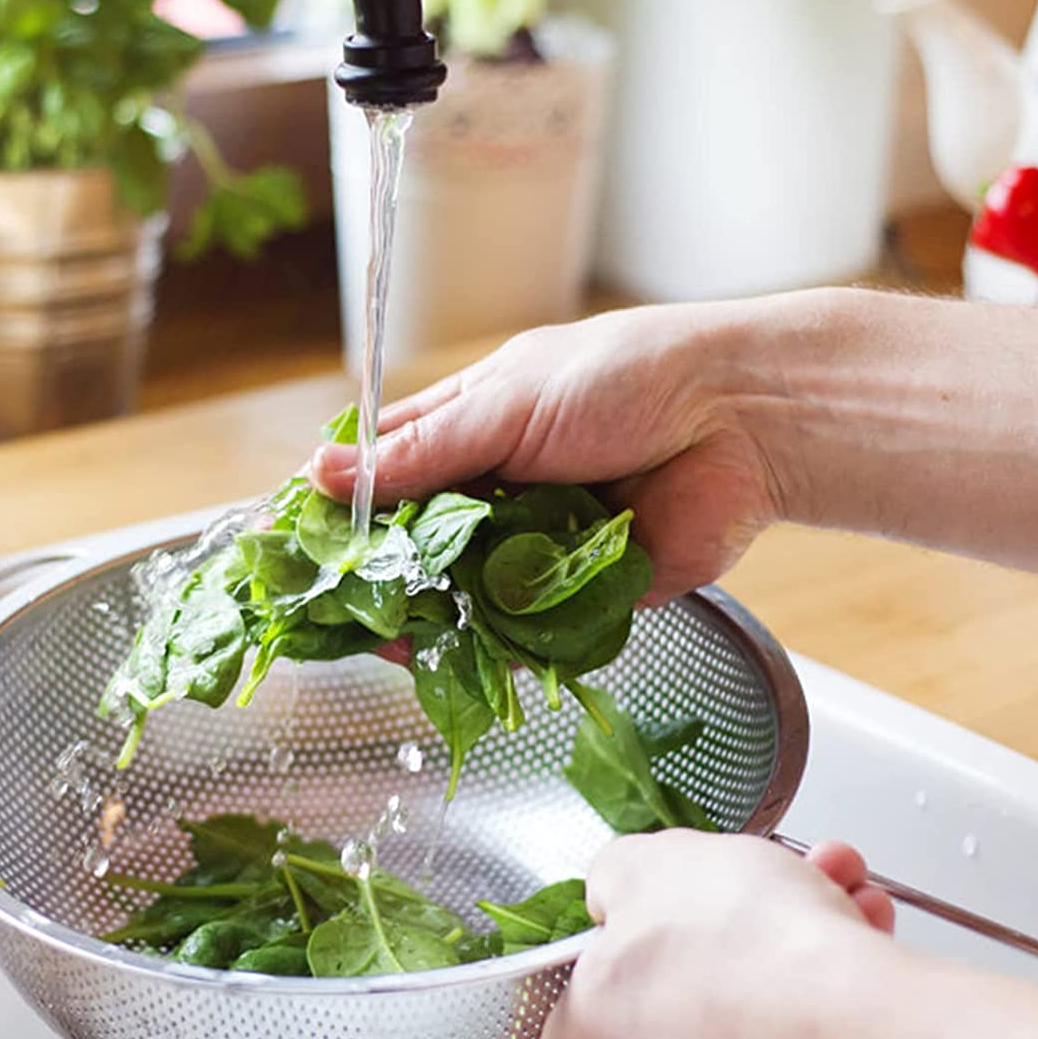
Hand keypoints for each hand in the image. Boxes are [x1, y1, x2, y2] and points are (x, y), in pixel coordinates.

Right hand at [310, 304, 786, 603]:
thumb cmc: (625, 379)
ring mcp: (537, 543)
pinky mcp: (582, 593)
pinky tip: (459, 659)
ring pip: (464, 594)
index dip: (342, 504)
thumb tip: (322, 475)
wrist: (739, 421)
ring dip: (432, 617)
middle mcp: (498, 488)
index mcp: (473, 426)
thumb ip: (419, 454)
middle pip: (418, 544)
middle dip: (383, 576)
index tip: (298, 543)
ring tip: (396, 639)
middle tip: (340, 609)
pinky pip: (526, 631)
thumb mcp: (505, 406)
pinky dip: (496, 646)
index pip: (386, 468)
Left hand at [503, 832, 896, 1038]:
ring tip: (822, 892)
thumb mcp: (654, 863)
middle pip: (661, 1021)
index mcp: (595, 1036)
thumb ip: (616, 877)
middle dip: (706, 952)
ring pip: (742, 1022)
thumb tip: (616, 894)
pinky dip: (827, 989)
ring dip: (777, 956)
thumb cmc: (751, 949)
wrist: (864, 1022)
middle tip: (741, 904)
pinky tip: (854, 928)